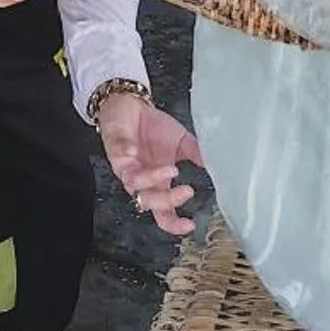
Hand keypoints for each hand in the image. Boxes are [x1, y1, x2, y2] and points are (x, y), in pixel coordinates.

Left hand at [95, 92, 199, 236]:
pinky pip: (120, 157)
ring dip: (152, 179)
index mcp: (158, 183)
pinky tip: (135, 150)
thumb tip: (214, 166)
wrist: (130, 106)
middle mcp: (142, 181)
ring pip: (134, 185)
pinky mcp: (115, 152)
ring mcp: (127, 168)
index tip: (190, 224)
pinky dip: (127, 154)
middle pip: (149, 204)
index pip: (164, 212)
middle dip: (167, 201)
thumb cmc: (153, 127)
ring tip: (172, 169)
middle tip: (188, 191)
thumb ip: (195, 154)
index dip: (174, 224)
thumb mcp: (181, 141)